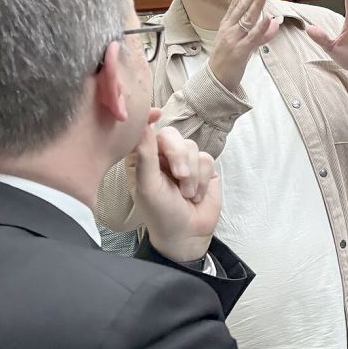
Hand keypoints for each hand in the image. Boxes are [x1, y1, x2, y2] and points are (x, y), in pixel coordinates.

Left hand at [127, 109, 221, 262]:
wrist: (187, 234)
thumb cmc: (160, 213)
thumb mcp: (147, 186)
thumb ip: (144, 155)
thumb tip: (142, 124)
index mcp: (141, 159)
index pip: (144, 131)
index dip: (149, 119)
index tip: (157, 114)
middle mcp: (162, 156)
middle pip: (172, 136)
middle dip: (178, 155)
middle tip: (179, 175)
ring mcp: (184, 161)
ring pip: (192, 147)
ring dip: (191, 174)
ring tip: (186, 194)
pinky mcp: (203, 168)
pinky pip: (206, 159)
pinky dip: (201, 179)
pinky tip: (195, 195)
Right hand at [209, 0, 279, 90]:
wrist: (216, 81)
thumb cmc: (228, 62)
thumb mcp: (242, 44)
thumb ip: (259, 34)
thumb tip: (274, 23)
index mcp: (226, 26)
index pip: (235, 4)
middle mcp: (228, 30)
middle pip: (241, 7)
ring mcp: (233, 39)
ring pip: (247, 18)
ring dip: (256, 3)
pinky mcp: (240, 51)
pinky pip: (252, 37)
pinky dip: (261, 27)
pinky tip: (268, 18)